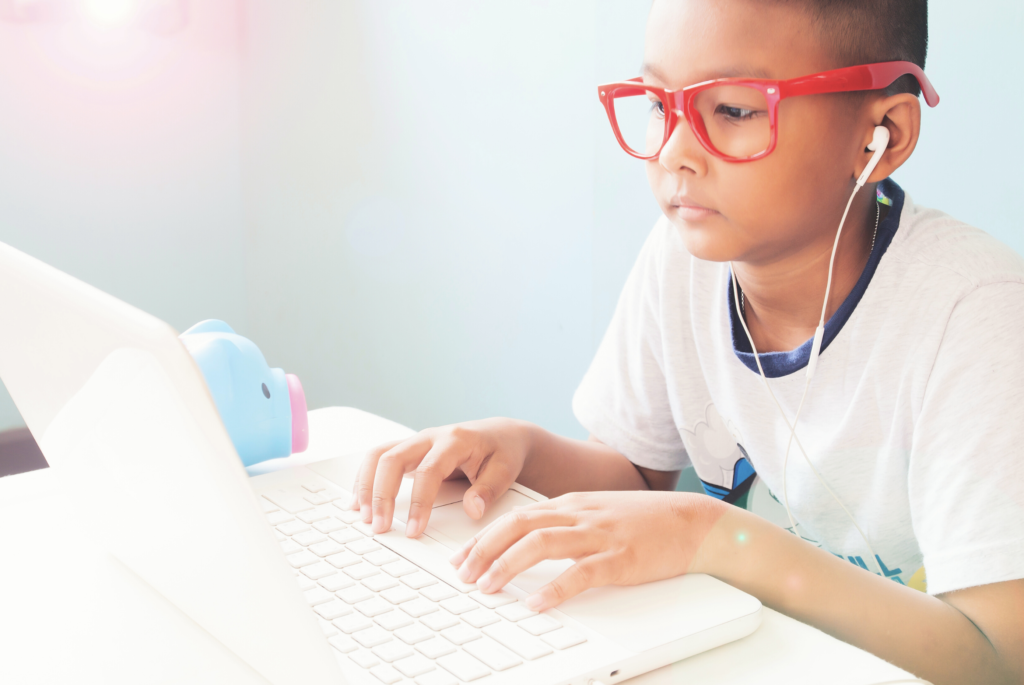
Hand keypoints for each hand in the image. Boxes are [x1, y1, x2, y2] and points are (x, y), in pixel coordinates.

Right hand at [350, 418, 533, 536]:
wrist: (501, 434)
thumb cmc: (502, 452)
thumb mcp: (506, 469)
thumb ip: (489, 489)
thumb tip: (472, 509)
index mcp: (455, 441)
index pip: (428, 472)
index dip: (418, 502)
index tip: (413, 530)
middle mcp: (430, 437)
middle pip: (392, 458)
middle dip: (381, 494)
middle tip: (378, 526)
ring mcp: (417, 442)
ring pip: (378, 454)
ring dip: (366, 485)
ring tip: (362, 515)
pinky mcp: (409, 450)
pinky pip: (378, 458)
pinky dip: (365, 478)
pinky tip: (359, 501)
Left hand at [448, 491, 726, 610]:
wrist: (694, 522)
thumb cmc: (647, 522)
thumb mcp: (598, 514)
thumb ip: (566, 525)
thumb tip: (529, 544)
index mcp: (571, 505)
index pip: (515, 516)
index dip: (483, 537)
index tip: (461, 557)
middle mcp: (579, 515)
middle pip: (518, 525)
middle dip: (484, 550)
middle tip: (462, 573)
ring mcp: (599, 535)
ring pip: (540, 544)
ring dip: (507, 565)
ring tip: (487, 586)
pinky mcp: (621, 558)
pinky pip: (581, 573)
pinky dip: (554, 588)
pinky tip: (537, 603)